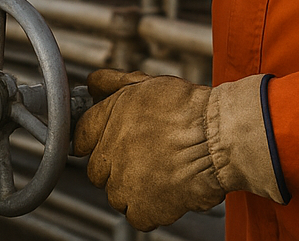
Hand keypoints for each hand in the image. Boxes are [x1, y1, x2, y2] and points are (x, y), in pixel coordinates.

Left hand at [73, 69, 282, 231]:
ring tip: (159, 171)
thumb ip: (114, 83)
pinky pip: (137, 215)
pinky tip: (167, 189)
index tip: (106, 143)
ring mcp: (124, 184)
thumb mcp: (147, 84)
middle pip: (97, 169)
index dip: (94, 139)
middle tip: (142, 156)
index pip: (80, 135)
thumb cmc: (188, 109)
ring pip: (116, 194)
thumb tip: (94, 83)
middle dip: (115, 165)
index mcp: (110, 119)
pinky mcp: (142, 209)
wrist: (218, 137)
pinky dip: (151, 208)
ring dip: (133, 187)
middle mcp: (111, 152)